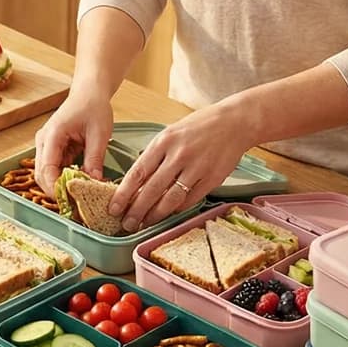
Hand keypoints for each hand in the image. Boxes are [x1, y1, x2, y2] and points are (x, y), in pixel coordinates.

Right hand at [34, 86, 114, 196]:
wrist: (89, 92)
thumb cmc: (93, 107)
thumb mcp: (99, 133)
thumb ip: (95, 158)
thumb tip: (94, 183)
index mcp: (52, 135)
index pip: (47, 169)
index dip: (55, 188)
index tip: (71, 202)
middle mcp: (43, 142)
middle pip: (41, 175)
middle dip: (57, 191)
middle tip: (77, 204)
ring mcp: (46, 146)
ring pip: (47, 174)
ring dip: (61, 185)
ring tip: (81, 195)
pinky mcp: (53, 149)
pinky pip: (55, 169)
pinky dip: (66, 178)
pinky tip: (81, 182)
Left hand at [110, 100, 255, 231]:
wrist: (233, 123)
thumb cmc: (199, 127)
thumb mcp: (170, 133)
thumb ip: (154, 155)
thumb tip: (137, 180)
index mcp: (163, 142)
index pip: (137, 173)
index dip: (123, 194)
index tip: (114, 207)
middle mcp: (178, 155)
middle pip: (152, 190)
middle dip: (136, 211)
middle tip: (127, 224)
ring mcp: (196, 168)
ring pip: (171, 199)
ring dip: (155, 215)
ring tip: (145, 223)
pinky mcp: (212, 179)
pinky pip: (190, 200)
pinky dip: (177, 209)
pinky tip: (169, 214)